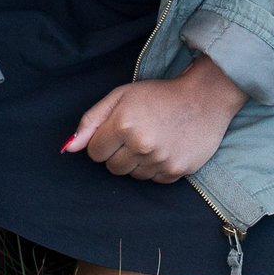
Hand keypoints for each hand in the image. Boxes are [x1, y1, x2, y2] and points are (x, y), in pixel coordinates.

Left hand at [64, 56, 248, 182]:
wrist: (204, 99)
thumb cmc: (159, 95)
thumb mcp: (121, 96)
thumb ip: (92, 121)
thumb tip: (69, 148)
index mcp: (123, 124)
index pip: (94, 152)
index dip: (103, 141)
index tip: (117, 130)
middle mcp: (140, 145)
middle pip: (112, 168)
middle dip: (118, 153)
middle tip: (135, 134)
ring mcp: (160, 161)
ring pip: (132, 176)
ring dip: (137, 161)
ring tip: (152, 139)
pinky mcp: (176, 172)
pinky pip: (153, 180)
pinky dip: (155, 168)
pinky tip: (165, 148)